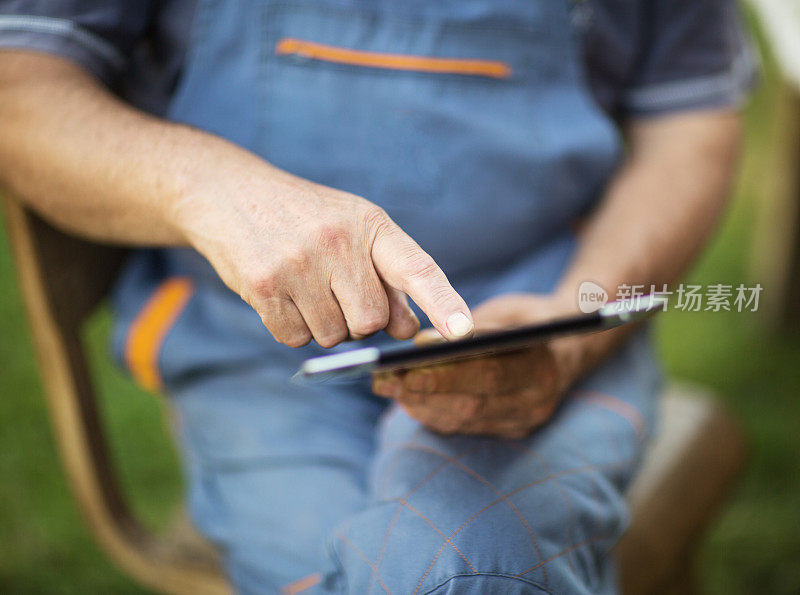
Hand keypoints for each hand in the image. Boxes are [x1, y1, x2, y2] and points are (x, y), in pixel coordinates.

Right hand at [174, 165, 472, 347]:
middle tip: (335, 289)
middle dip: (358, 319)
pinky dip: (293, 327)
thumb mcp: (353, 230)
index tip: (464, 331)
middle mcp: (337, 242)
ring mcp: (298, 265)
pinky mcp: (264, 286)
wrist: (230, 195)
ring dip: (324, 324)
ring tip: (305, 285)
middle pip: (372, 322)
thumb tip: (410, 330)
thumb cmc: (304, 218)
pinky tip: (282, 294)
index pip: (416, 268)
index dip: (443, 302)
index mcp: (370, 225)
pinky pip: (296, 339)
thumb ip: (388, 278)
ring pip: (335, 336)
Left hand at [372, 294, 584, 437]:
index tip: (404, 370)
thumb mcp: (508, 312)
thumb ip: (469, 328)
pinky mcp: (510, 430)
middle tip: (383, 381)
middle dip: (421, 393)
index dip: (443, 376)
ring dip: (420, 405)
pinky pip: (464, 427)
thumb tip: (422, 345)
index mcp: (542, 365)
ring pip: (462, 420)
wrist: (569, 347)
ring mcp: (524, 420)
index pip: (488, 376)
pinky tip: (408, 398)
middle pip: (471, 404)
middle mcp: (536, 400)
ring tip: (388, 387)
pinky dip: (432, 412)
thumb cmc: (531, 320)